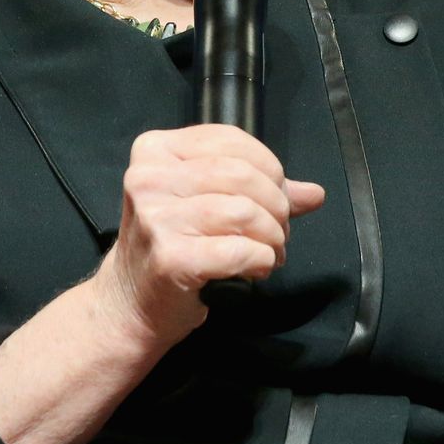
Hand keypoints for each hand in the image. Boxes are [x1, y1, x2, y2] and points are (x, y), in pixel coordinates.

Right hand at [91, 125, 324, 351]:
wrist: (129, 304)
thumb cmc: (169, 248)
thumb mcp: (206, 204)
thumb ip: (259, 192)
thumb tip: (313, 193)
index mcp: (155, 150)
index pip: (230, 140)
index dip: (268, 168)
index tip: (276, 195)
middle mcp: (149, 178)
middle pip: (242, 176)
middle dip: (276, 206)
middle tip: (278, 232)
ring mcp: (155, 217)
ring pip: (244, 211)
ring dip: (272, 237)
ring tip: (269, 252)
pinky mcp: (169, 257)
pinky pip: (238, 250)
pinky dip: (260, 260)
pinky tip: (255, 268)